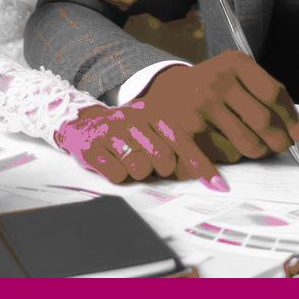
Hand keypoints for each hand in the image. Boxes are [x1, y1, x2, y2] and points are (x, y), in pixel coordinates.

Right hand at [55, 101, 225, 188]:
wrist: (80, 123)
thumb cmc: (125, 132)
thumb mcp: (150, 129)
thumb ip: (176, 145)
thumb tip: (206, 173)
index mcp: (151, 112)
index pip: (183, 140)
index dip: (201, 165)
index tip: (218, 185)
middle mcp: (132, 119)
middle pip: (164, 159)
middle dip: (162, 170)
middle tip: (152, 166)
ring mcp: (111, 132)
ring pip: (140, 168)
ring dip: (138, 173)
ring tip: (129, 162)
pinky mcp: (92, 148)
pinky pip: (117, 175)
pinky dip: (118, 176)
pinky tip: (113, 164)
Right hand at [144, 52, 298, 163]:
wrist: (161, 91)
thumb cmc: (208, 86)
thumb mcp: (233, 74)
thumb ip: (261, 93)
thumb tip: (292, 129)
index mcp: (233, 63)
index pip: (274, 94)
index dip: (290, 118)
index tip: (296, 132)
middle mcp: (216, 81)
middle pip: (263, 121)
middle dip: (278, 141)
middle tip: (282, 147)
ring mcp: (199, 106)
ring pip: (245, 143)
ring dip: (257, 152)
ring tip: (259, 151)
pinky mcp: (185, 130)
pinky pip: (220, 156)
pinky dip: (229, 165)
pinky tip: (229, 169)